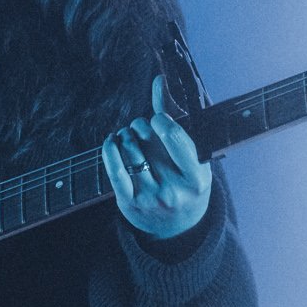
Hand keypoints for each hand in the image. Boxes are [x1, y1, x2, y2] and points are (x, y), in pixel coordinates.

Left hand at [103, 74, 211, 240]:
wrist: (178, 227)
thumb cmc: (186, 181)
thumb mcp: (192, 154)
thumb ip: (174, 115)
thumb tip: (158, 78)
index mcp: (196, 177)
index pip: (174, 138)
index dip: (161, 120)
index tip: (158, 119)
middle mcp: (174, 190)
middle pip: (148, 139)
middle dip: (142, 126)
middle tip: (144, 129)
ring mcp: (150, 198)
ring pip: (129, 150)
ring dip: (126, 135)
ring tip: (131, 136)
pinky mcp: (129, 204)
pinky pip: (114, 170)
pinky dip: (110, 149)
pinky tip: (113, 141)